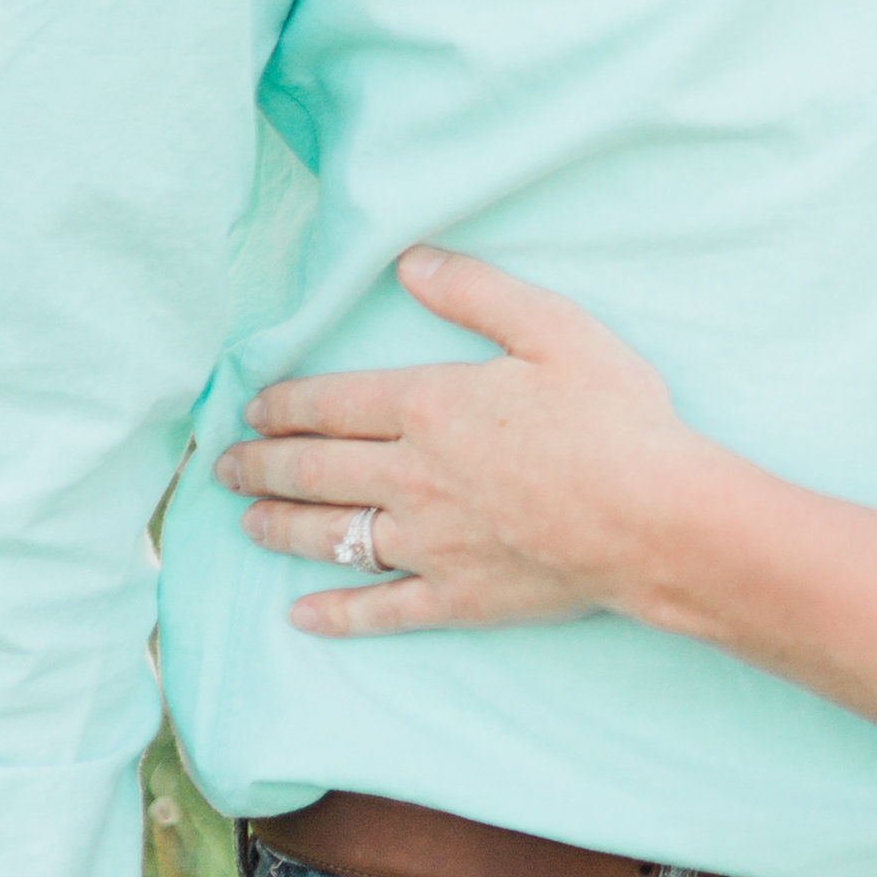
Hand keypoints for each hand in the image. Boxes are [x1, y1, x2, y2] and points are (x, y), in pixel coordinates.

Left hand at [218, 246, 689, 635]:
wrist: (653, 517)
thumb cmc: (614, 417)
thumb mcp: (554, 329)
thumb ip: (476, 292)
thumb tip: (411, 259)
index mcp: (429, 406)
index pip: (333, 403)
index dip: (284, 405)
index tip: (249, 410)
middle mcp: (411, 476)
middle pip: (315, 470)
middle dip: (260, 466)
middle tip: (223, 468)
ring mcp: (429, 542)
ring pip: (331, 535)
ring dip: (280, 528)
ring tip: (246, 523)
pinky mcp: (456, 595)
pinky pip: (380, 608)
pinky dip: (337, 614)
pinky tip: (302, 617)